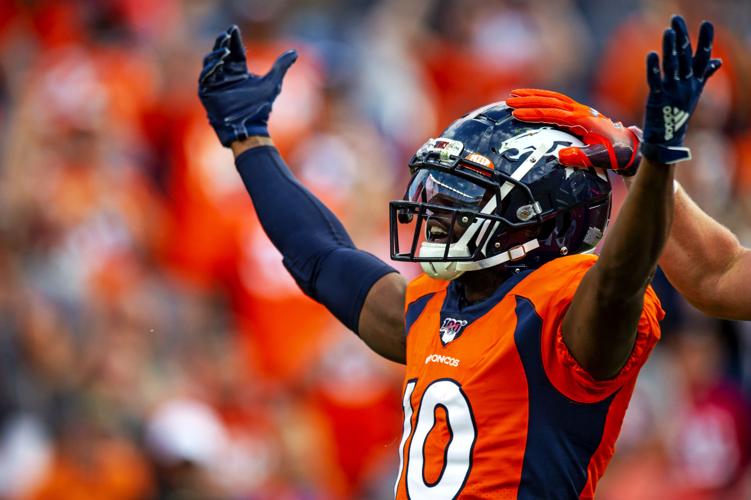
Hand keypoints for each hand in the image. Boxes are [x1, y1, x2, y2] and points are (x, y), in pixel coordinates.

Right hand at [198, 25, 296, 146]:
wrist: (251, 127)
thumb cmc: (261, 108)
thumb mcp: (273, 83)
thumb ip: (281, 66)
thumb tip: (295, 52)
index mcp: (239, 72)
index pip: (234, 52)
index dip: (233, 40)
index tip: (234, 29)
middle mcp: (226, 76)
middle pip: (220, 54)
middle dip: (222, 43)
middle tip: (226, 35)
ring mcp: (215, 84)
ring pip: (210, 63)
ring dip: (216, 54)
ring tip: (225, 49)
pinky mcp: (207, 93)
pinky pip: (205, 77)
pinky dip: (211, 68)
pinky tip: (219, 62)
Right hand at [506, 88, 641, 175]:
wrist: (630, 146)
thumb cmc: (616, 153)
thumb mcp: (602, 158)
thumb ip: (583, 157)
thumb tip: (562, 156)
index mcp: (583, 120)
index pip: (554, 113)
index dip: (534, 113)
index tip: (517, 114)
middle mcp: (580, 111)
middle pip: (550, 100)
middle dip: (528, 100)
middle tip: (508, 101)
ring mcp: (580, 110)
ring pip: (553, 97)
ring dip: (533, 95)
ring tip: (513, 95)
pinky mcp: (579, 113)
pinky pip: (558, 101)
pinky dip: (543, 98)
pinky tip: (531, 100)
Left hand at [641, 15, 721, 163]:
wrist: (667, 139)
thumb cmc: (678, 113)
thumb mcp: (694, 92)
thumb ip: (704, 75)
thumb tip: (718, 61)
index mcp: (695, 82)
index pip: (703, 57)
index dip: (705, 40)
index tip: (706, 23)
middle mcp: (686, 85)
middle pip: (686, 56)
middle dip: (682, 36)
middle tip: (676, 19)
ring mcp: (672, 91)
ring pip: (672, 65)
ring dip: (669, 47)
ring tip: (668, 31)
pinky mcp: (657, 98)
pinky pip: (655, 80)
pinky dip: (653, 67)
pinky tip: (652, 54)